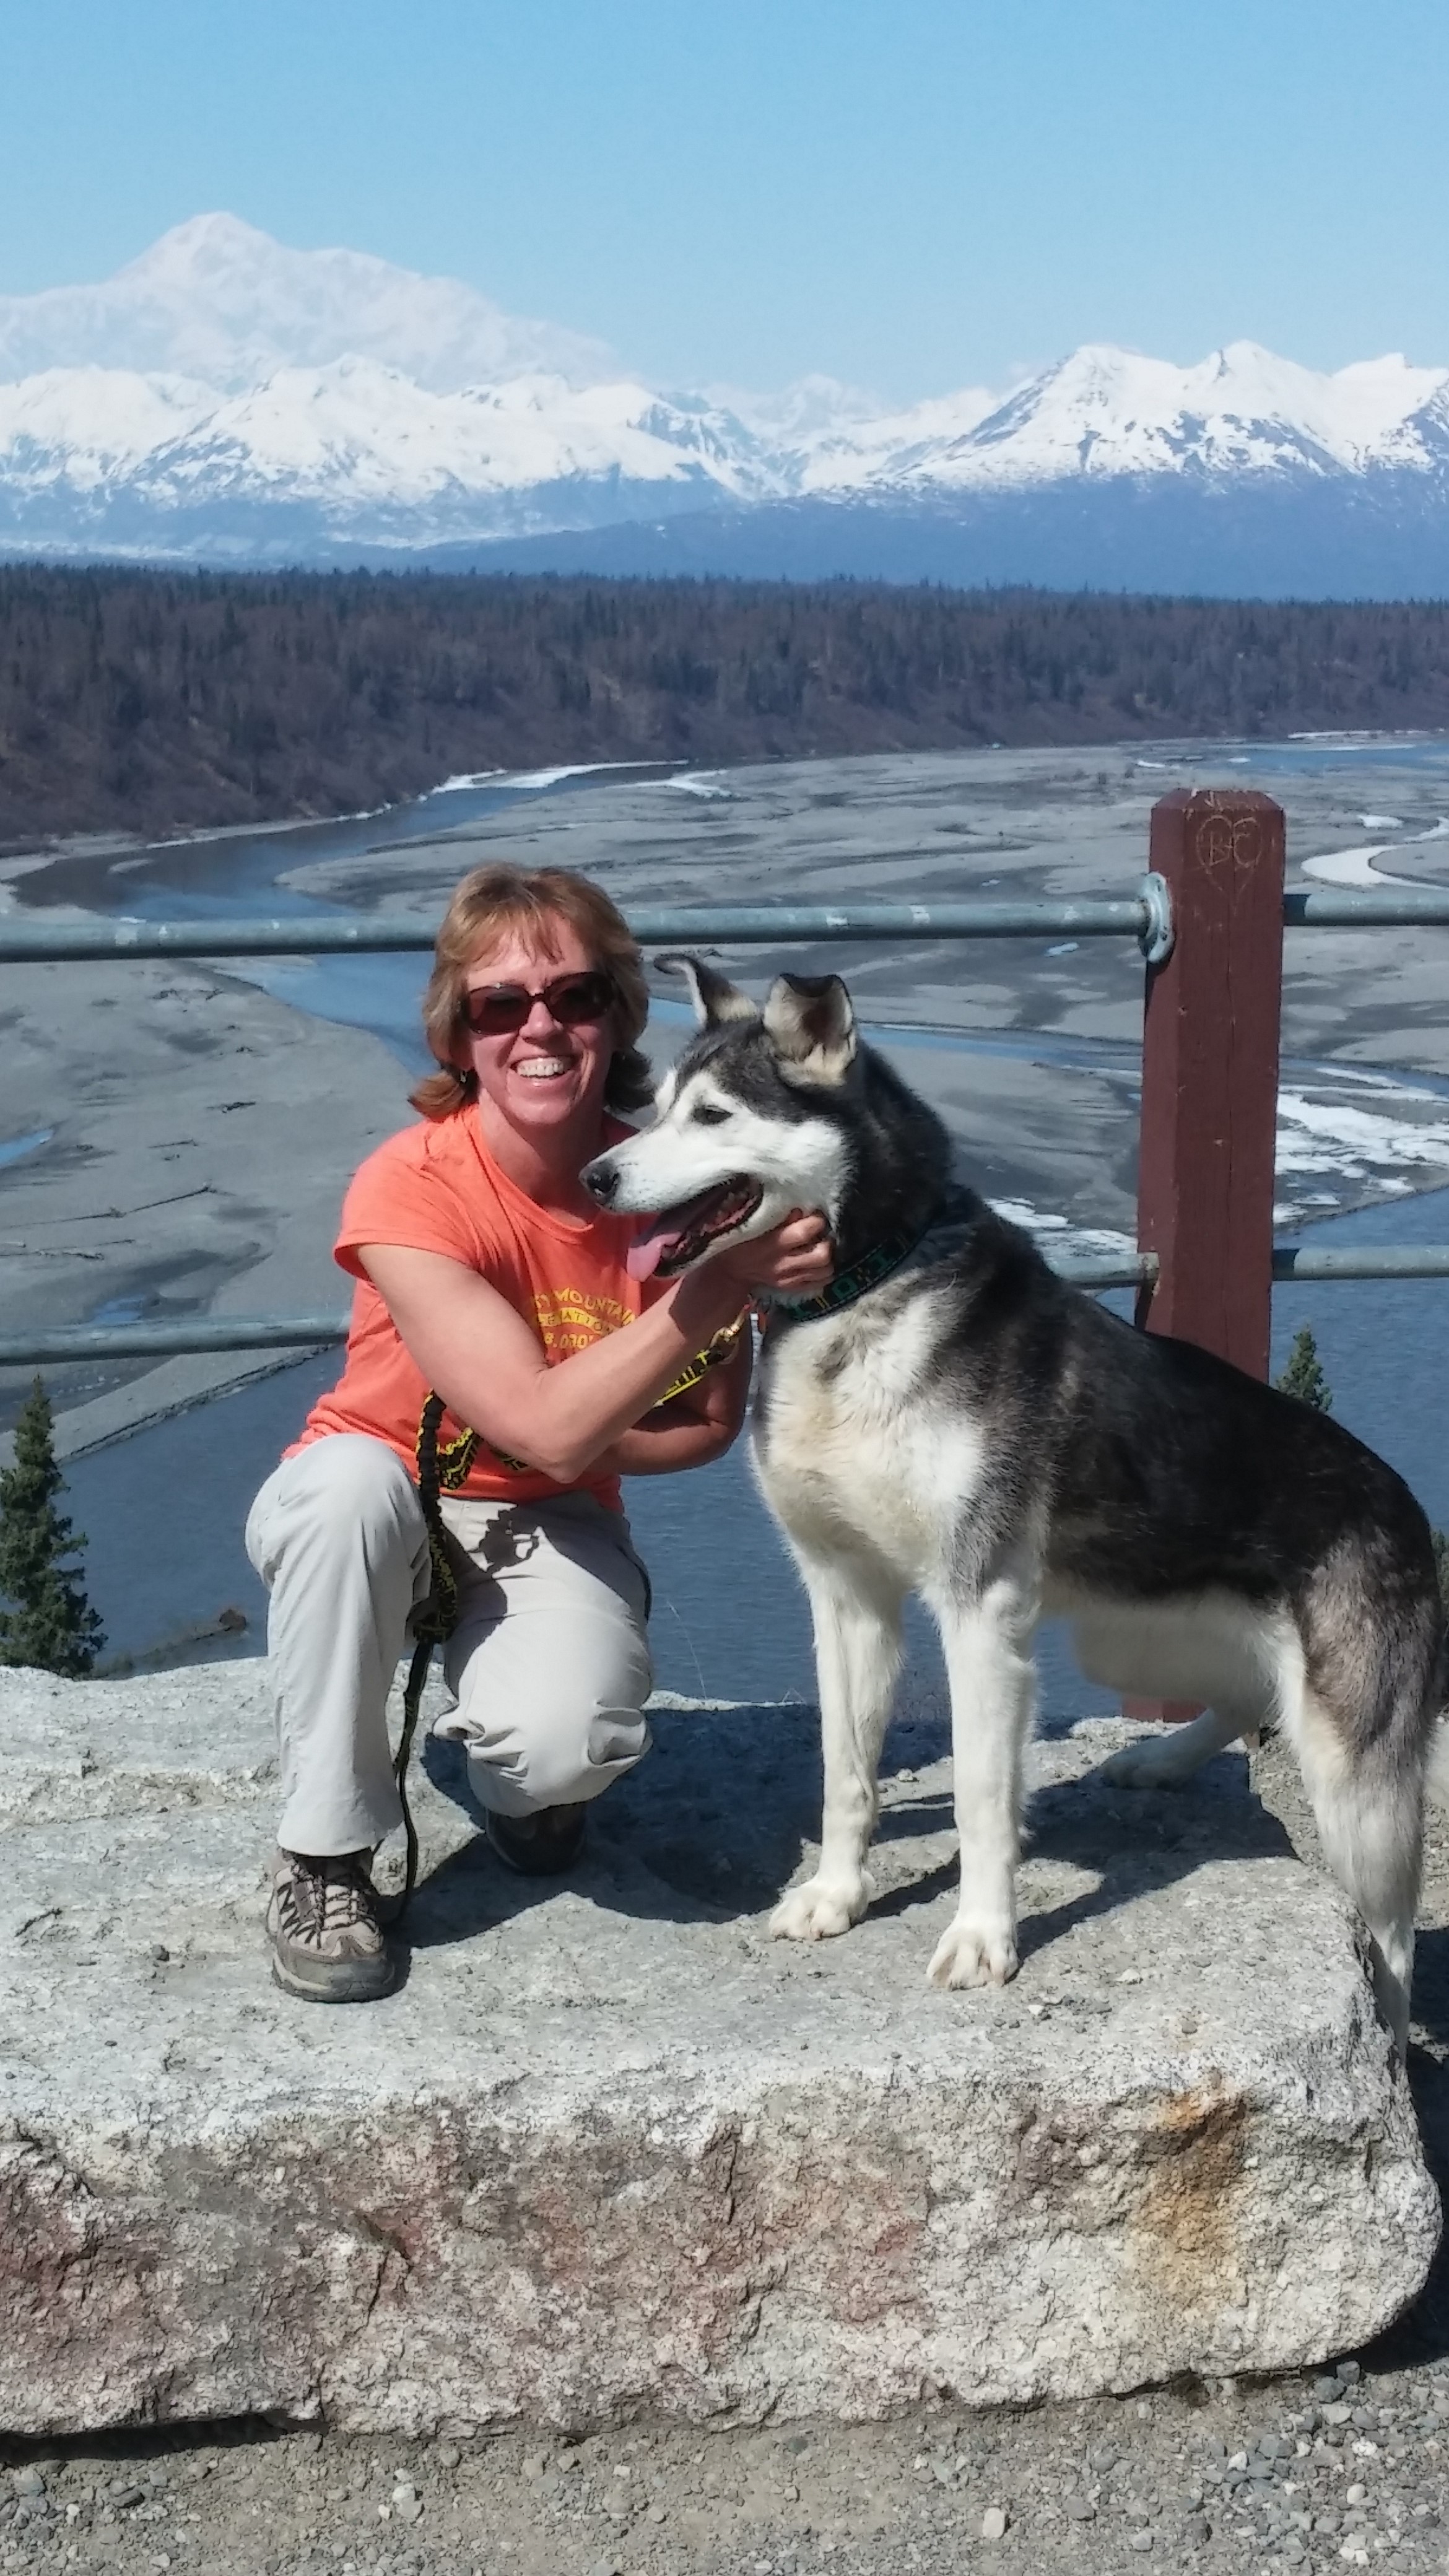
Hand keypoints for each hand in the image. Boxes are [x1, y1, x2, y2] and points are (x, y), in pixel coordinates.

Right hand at [712, 1209, 832, 1297]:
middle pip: (822, 1255)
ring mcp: (790, 1279)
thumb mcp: (755, 1226)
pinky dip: (824, 1272)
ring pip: (825, 1271)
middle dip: (827, 1242)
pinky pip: (820, 1283)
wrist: (731, 1272)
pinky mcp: (793, 1288)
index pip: (805, 1232)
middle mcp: (784, 1263)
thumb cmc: (742, 1243)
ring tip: (819, 1249)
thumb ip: (781, 1219)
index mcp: (774, 1244)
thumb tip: (802, 1211)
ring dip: (828, 1259)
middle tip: (820, 1236)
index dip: (817, 1221)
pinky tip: (817, 1263)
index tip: (816, 1216)